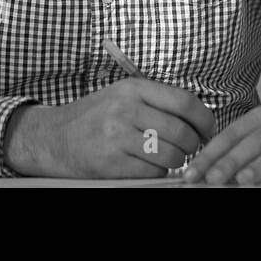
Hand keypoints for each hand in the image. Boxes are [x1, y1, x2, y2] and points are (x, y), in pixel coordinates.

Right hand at [3, 78, 215, 177]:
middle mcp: (126, 109)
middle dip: (193, 144)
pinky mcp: (110, 163)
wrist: (51, 137)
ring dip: (176, 161)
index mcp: (133, 88)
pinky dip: (156, 172)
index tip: (209, 130)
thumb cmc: (95, 116)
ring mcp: (117, 137)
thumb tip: (199, 117)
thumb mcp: (123, 95)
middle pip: (181, 132)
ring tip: (167, 157)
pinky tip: (148, 166)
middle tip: (190, 148)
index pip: (185, 102)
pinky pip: (151, 172)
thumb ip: (157, 101)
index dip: (205, 119)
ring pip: (170, 155)